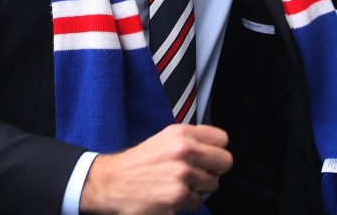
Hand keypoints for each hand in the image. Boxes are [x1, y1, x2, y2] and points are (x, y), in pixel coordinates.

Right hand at [79, 124, 232, 213]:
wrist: (112, 182)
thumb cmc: (138, 163)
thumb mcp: (164, 139)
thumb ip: (190, 140)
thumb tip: (215, 149)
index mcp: (181, 133)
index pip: (222, 139)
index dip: (216, 150)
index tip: (208, 157)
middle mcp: (184, 151)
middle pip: (225, 162)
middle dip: (214, 170)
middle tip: (198, 173)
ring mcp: (183, 174)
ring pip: (213, 185)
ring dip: (199, 188)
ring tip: (178, 184)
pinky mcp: (178, 196)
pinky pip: (198, 202)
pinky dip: (186, 202)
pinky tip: (170, 195)